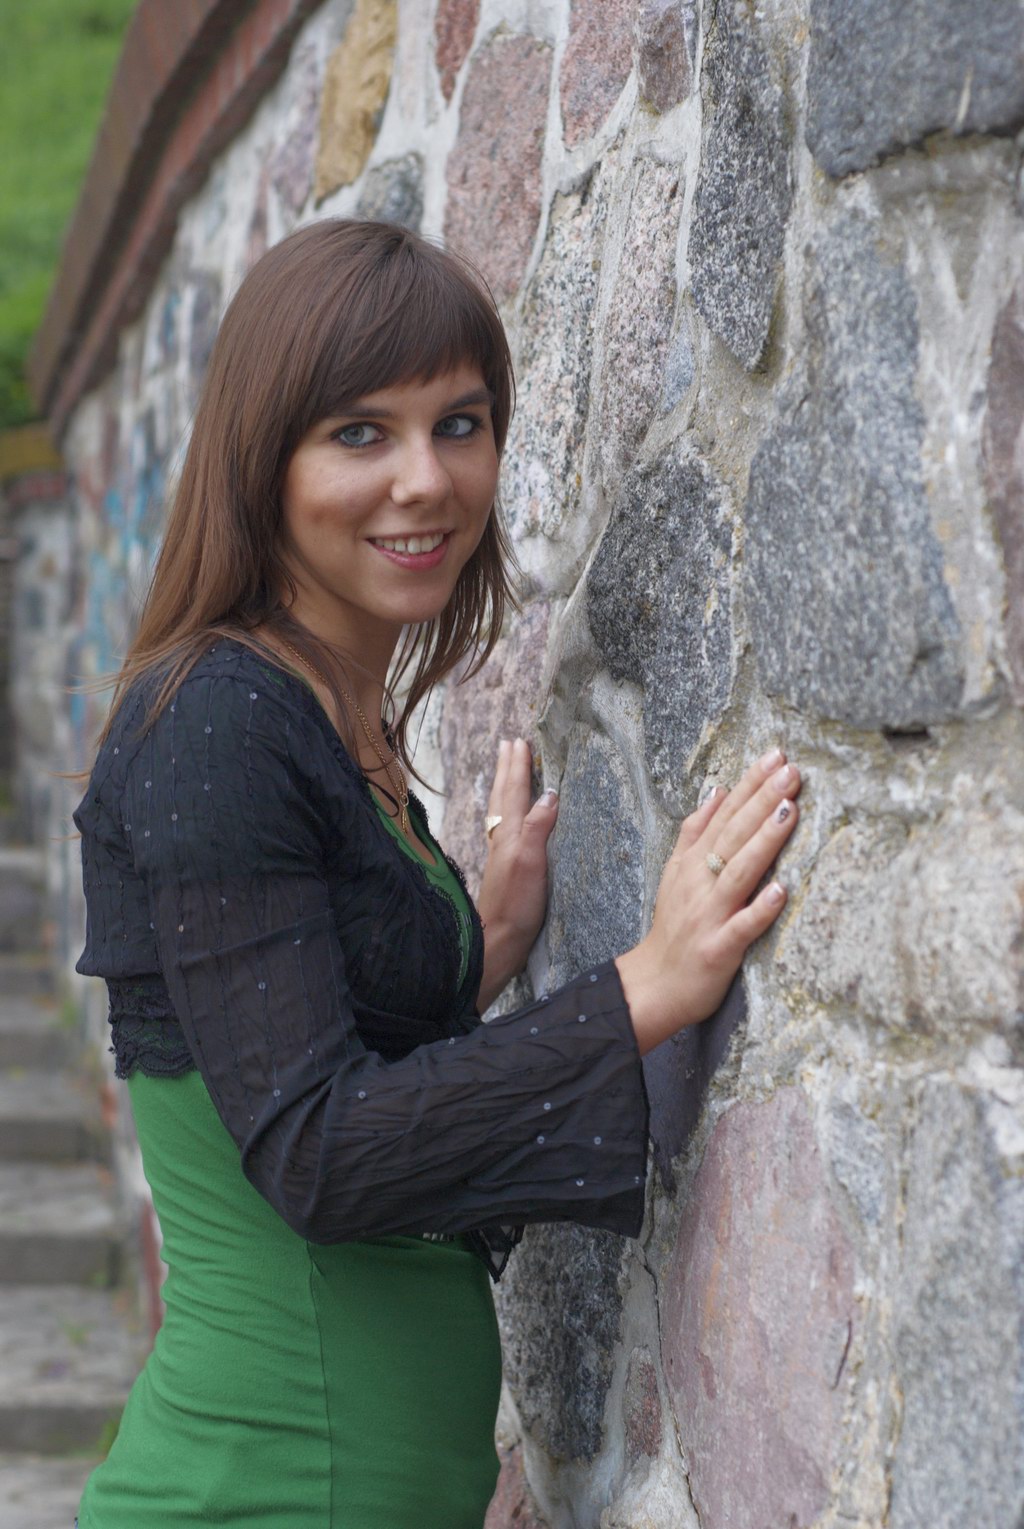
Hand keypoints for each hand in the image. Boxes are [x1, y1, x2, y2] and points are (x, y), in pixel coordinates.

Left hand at [476, 738, 558, 1009]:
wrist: (498, 940)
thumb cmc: (516, 903)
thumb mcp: (530, 862)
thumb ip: (537, 826)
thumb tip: (550, 793)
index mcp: (509, 833)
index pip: (514, 791)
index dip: (518, 767)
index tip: (519, 741)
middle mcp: (501, 838)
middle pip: (502, 795)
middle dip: (506, 768)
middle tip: (508, 743)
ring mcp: (500, 853)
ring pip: (501, 809)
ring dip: (504, 785)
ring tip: (506, 768)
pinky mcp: (505, 867)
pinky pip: (505, 824)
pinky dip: (507, 808)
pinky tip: (509, 815)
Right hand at [615, 748, 800, 1054]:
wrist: (653, 985)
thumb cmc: (673, 928)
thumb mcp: (675, 872)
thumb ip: (696, 831)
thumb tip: (717, 790)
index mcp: (693, 863)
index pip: (725, 815)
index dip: (750, 785)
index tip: (776, 757)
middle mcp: (700, 883)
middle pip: (734, 835)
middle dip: (762, 800)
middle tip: (790, 769)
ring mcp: (709, 916)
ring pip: (739, 873)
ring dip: (764, 841)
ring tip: (790, 810)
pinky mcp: (718, 950)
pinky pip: (742, 928)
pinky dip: (760, 909)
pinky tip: (781, 891)